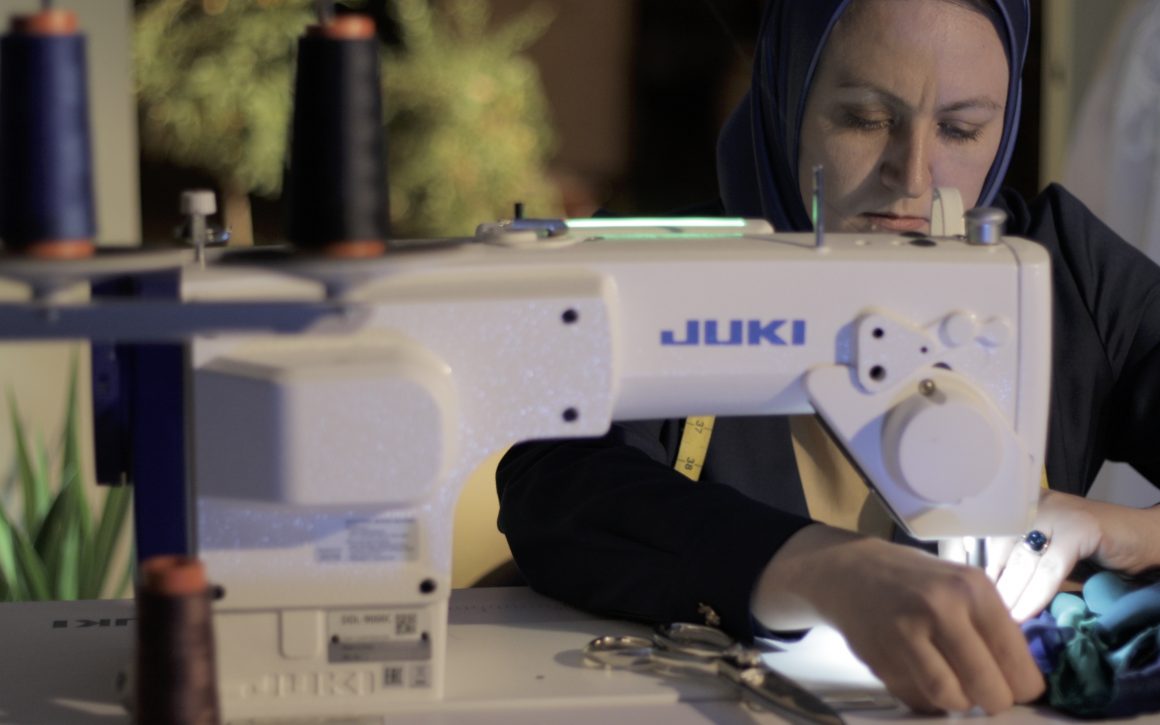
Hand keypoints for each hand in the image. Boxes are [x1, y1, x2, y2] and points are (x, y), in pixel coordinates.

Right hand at [752, 525, 1044, 713]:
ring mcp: (905, 635)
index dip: (1023, 687)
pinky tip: (923, 675)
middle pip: (989, 689)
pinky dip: (927, 698)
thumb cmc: (917, 581)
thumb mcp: (962, 586)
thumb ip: (992, 628)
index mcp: (972, 589)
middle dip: (995, 701)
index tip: (1017, 688)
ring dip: (960, 702)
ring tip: (957, 686)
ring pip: (952, 699)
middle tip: (990, 696)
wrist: (851, 572)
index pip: (1017, 663)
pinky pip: (918, 698)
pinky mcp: (880, 658)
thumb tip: (1022, 681)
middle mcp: (940, 609)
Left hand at [986, 490, 1159, 621]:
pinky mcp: (1079, 528)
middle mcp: (1033, 503)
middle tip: (979, 613)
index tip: (962, 592)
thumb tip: (983, 591)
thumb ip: (1021, 563)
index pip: (985, 532)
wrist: (1145, 539)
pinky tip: (1024, 613)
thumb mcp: (1048, 553)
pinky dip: (1036, 594)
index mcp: (1020, 504)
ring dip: (1010, 594)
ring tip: (1000, 620)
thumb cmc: (1094, 551)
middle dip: (991, 584)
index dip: (973, 563)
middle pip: (1000, 547)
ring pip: (1022, 559)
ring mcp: (1056, 512)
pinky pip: (1049, 568)